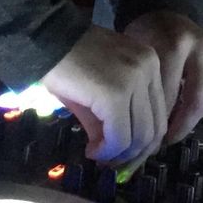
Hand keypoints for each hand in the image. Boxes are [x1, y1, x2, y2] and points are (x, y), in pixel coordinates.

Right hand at [39, 24, 166, 168]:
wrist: (43, 39)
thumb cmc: (67, 61)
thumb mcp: (98, 90)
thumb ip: (113, 117)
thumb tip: (115, 152)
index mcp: (150, 63)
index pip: (159, 113)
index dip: (142, 142)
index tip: (122, 154)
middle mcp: (150, 68)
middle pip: (155, 127)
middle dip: (134, 153)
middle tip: (111, 163)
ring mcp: (134, 79)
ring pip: (140, 135)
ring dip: (119, 154)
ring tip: (98, 155)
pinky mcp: (115, 93)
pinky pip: (119, 135)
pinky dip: (107, 150)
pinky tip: (92, 150)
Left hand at [123, 10, 202, 144]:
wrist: (160, 9)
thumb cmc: (140, 35)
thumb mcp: (133, 56)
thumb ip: (138, 87)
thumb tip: (133, 133)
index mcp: (172, 45)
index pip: (167, 95)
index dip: (155, 122)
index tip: (141, 142)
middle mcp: (198, 48)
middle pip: (191, 101)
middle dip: (174, 129)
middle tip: (156, 147)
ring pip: (202, 102)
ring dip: (185, 123)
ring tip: (166, 138)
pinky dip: (190, 111)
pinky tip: (175, 122)